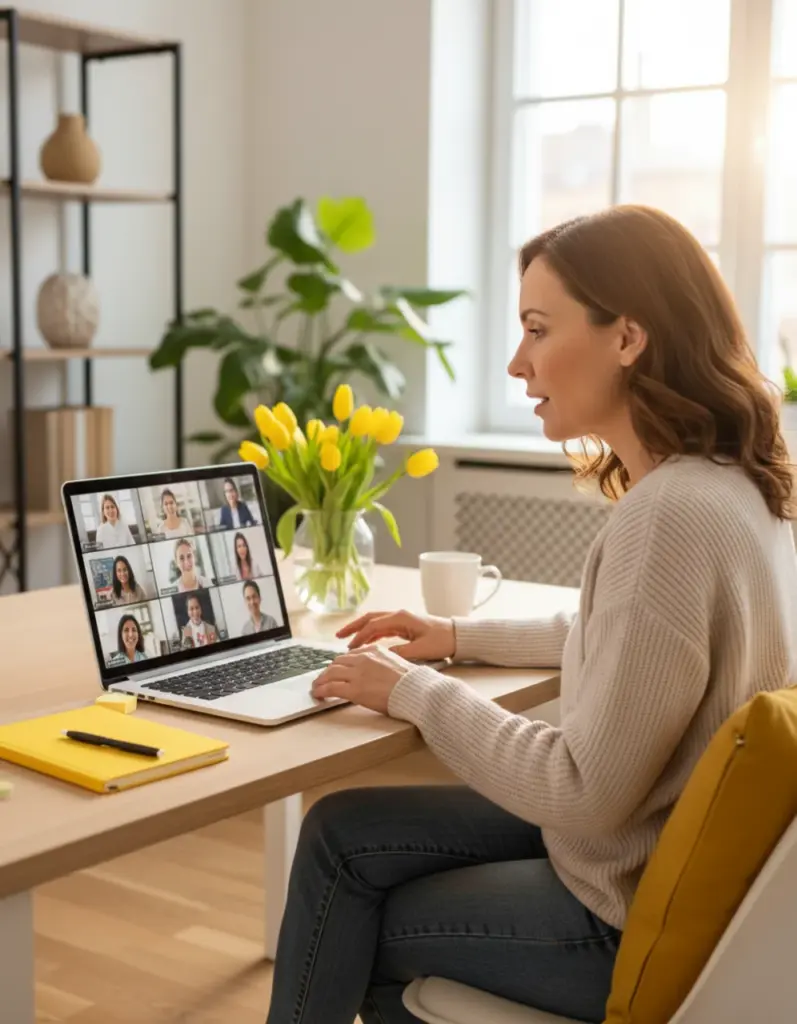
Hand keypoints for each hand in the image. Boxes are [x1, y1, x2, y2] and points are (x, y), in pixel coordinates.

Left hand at [312, 645, 412, 714]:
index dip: (340, 664)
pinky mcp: (354, 689)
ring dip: (321, 680)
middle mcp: (363, 659)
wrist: (416, 690)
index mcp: (374, 650)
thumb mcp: (397, 663)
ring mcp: (357, 673)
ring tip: (317, 687)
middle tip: (323, 679)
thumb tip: (375, 671)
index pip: (350, 655)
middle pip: (337, 662)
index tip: (336, 669)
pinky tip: (318, 694)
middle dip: (328, 671)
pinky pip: (331, 687)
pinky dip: (322, 690)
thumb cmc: (411, 681)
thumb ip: (382, 663)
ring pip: (330, 673)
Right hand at [336, 608, 455, 661]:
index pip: (373, 625)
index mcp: (401, 618)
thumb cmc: (442, 641)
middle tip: (338, 636)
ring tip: (347, 640)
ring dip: (361, 630)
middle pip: (370, 618)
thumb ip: (399, 653)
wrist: (458, 636)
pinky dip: (372, 633)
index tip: (349, 648)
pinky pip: (383, 627)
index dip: (359, 636)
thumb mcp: (421, 650)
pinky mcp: (405, 625)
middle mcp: (399, 615)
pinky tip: (366, 642)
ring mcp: (401, 619)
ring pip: (375, 622)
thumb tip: (380, 657)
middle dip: (353, 627)